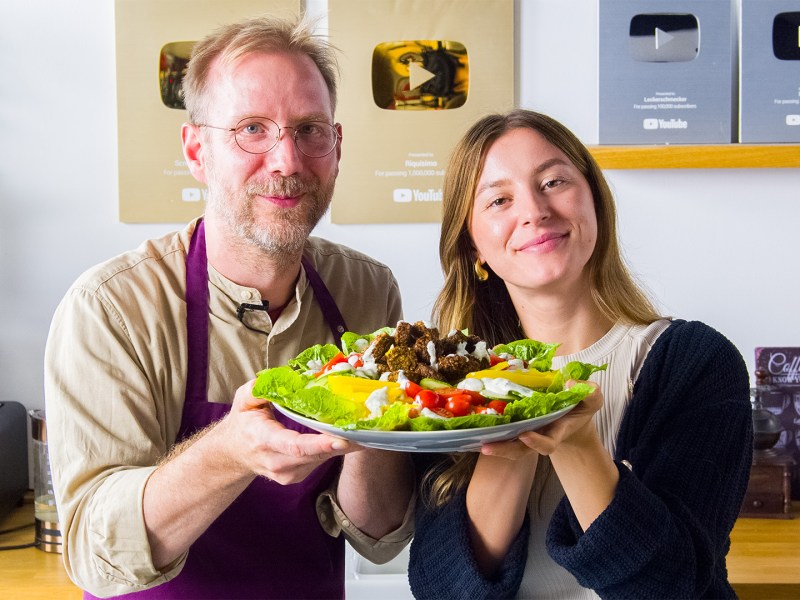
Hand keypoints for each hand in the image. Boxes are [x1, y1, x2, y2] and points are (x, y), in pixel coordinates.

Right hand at [215, 380, 355, 484]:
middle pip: (315, 454)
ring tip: (368, 431)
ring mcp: (287, 473)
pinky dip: (337, 449)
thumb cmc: (244, 421)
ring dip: (346, 446)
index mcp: (263, 439)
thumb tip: (285, 377)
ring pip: (322, 459)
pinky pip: (321, 461)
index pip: (294, 445)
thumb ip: (260, 388)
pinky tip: (352, 437)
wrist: (234, 453)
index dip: (319, 444)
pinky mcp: (297, 477)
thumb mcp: (245, 399)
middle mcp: (276, 461)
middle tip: (370, 430)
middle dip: (344, 443)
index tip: (342, 439)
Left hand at [480, 381, 602, 459]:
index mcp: (558, 430)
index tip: (525, 435)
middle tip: (488, 447)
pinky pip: (505, 434)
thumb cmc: (581, 406)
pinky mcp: (519, 427)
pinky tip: (477, 429)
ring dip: (496, 446)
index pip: (548, 443)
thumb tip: (569, 383)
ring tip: (478, 442)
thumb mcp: (592, 397)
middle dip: (506, 450)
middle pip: (522, 450)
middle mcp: (541, 436)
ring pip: (511, 446)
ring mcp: (529, 433)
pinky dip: (493, 433)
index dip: (537, 442)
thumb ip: (588, 391)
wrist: (573, 415)